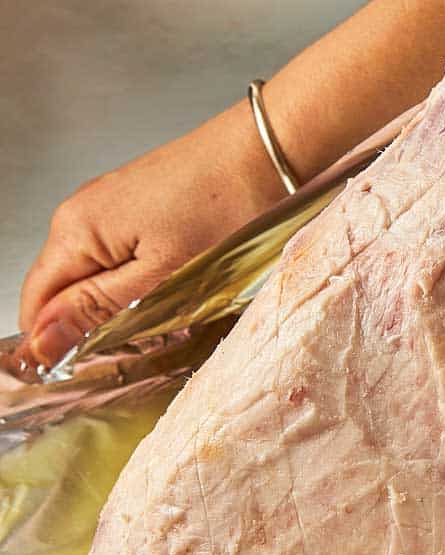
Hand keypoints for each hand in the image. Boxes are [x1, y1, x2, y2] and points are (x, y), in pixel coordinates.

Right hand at [18, 105, 283, 365]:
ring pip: (91, 273)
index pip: (35, 303)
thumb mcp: (159, 274)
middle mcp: (80, 213)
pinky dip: (135, 279)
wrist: (265, 153)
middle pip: (60, 288)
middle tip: (138, 343)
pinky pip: (117, 254)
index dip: (53, 341)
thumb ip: (96, 307)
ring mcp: (107, 205)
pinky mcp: (136, 203)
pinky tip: (171, 285)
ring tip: (162, 314)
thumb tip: (39, 342)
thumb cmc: (223, 206)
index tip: (87, 368)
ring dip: (116, 303)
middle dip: (88, 324)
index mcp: (74, 230)